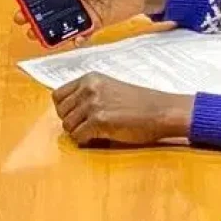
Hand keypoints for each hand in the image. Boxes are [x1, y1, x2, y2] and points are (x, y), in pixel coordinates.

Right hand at [14, 0, 167, 43]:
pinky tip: (70, 40)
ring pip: (60, 21)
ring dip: (47, 29)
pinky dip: (74, 38)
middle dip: (33, 12)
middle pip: (49, 5)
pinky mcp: (95, 23)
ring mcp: (83, 11)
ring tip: (36, 35)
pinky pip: (81, 32)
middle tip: (21, 18)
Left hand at [53, 73, 192, 146]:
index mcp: (90, 78)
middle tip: (87, 128)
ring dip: (79, 133)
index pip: (58, 95)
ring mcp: (93, 104)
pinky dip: (86, 142)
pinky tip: (100, 139)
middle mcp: (88, 88)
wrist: (162, 111)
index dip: (65, 110)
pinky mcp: (99, 120)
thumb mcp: (110, 89)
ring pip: (68, 126)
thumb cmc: (140, 103)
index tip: (76, 117)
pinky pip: (79, 137)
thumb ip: (90, 95)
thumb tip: (70, 111)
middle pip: (61, 112)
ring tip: (95, 133)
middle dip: (71, 123)